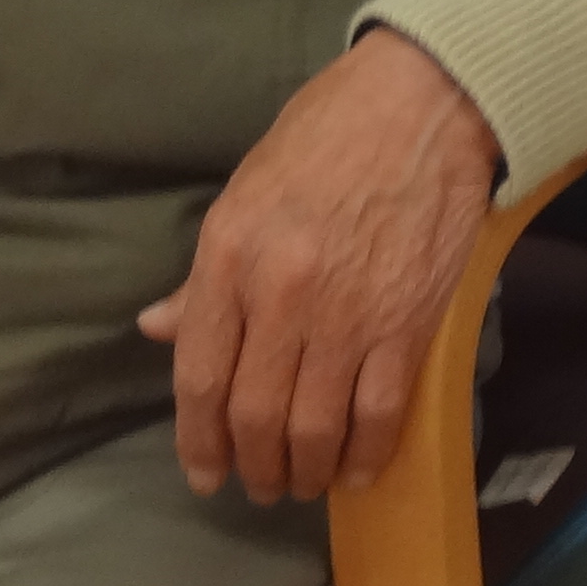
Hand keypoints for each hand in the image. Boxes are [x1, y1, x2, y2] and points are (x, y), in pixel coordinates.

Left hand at [137, 26, 498, 501]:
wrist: (427, 101)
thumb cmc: (329, 134)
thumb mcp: (245, 192)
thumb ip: (205, 275)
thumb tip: (160, 329)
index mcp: (229, 257)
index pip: (200, 377)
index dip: (198, 441)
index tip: (206, 472)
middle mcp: (281, 295)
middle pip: (255, 416)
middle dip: (254, 466)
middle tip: (260, 484)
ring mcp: (349, 314)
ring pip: (315, 428)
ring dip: (306, 471)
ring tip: (305, 481)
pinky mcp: (410, 323)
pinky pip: (380, 414)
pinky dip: (366, 454)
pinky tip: (357, 468)